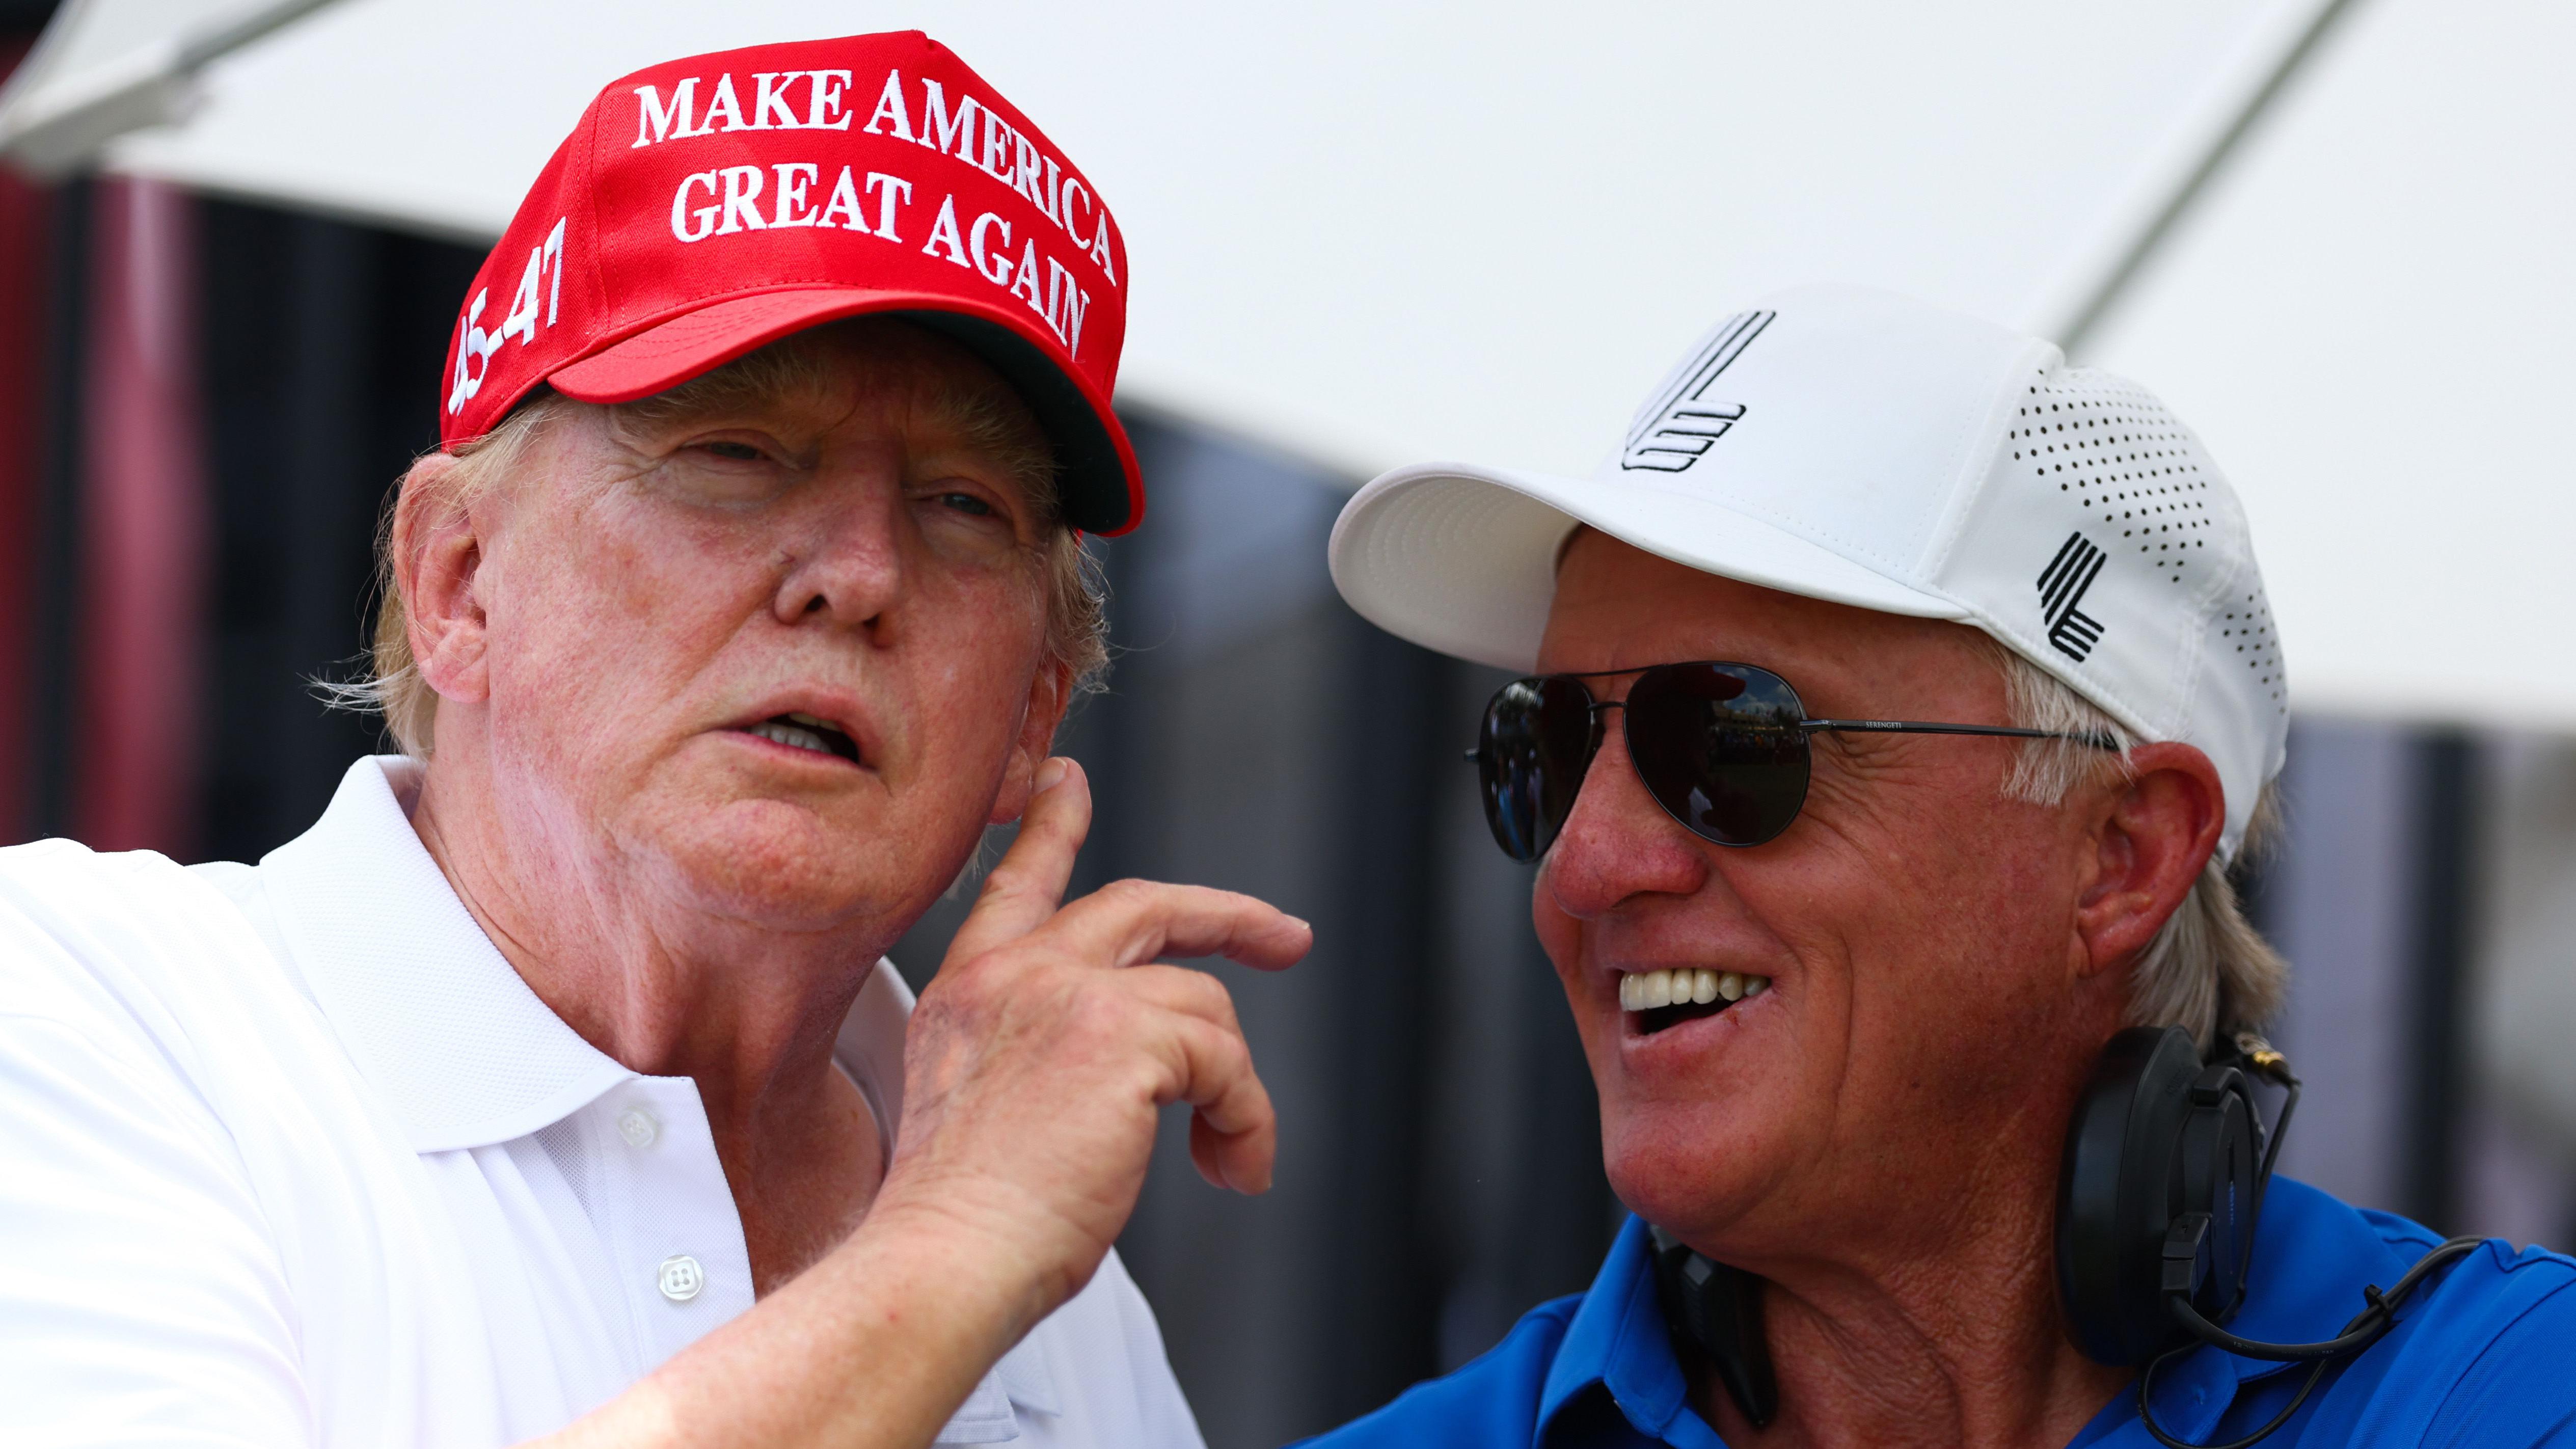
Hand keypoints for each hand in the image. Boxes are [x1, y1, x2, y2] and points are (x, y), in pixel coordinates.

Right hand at [869, 757, 1310, 1325]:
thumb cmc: (959, 1220)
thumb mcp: (978, 1104)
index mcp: (970, 989)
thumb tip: (1130, 1068)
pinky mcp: (1124, 1035)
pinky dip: (1246, 1118)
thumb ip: (1035, 1054)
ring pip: (1203, 1007)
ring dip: (1235, 1088)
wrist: (942, 1263)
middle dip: (1227, 914)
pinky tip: (1230, 1166)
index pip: (1018, 882)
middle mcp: (1015, 973)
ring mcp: (1069, 995)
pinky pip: (1227, 1060)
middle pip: (1143, 905)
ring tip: (1229, 1158)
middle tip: (1284, 935)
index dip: (1052, 825)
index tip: (1070, 779)